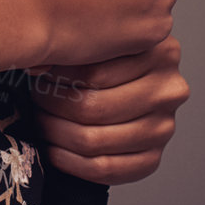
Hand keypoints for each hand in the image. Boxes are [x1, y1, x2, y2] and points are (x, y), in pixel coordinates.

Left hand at [27, 35, 189, 183]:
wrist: (133, 79)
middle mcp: (169, 91)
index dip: (57, 78)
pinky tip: (55, 149)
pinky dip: (72, 163)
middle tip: (35, 99)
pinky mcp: (153, 157)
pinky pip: (106, 170)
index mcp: (160, 52)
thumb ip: (81, 42)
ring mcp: (164, 128)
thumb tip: (36, 64)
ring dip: (57, 134)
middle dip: (53, 107)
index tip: (37, 75)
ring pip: (95, 140)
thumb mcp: (104, 34)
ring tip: (41, 120)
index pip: (94, 73)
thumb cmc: (109, 53)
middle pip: (94, 108)